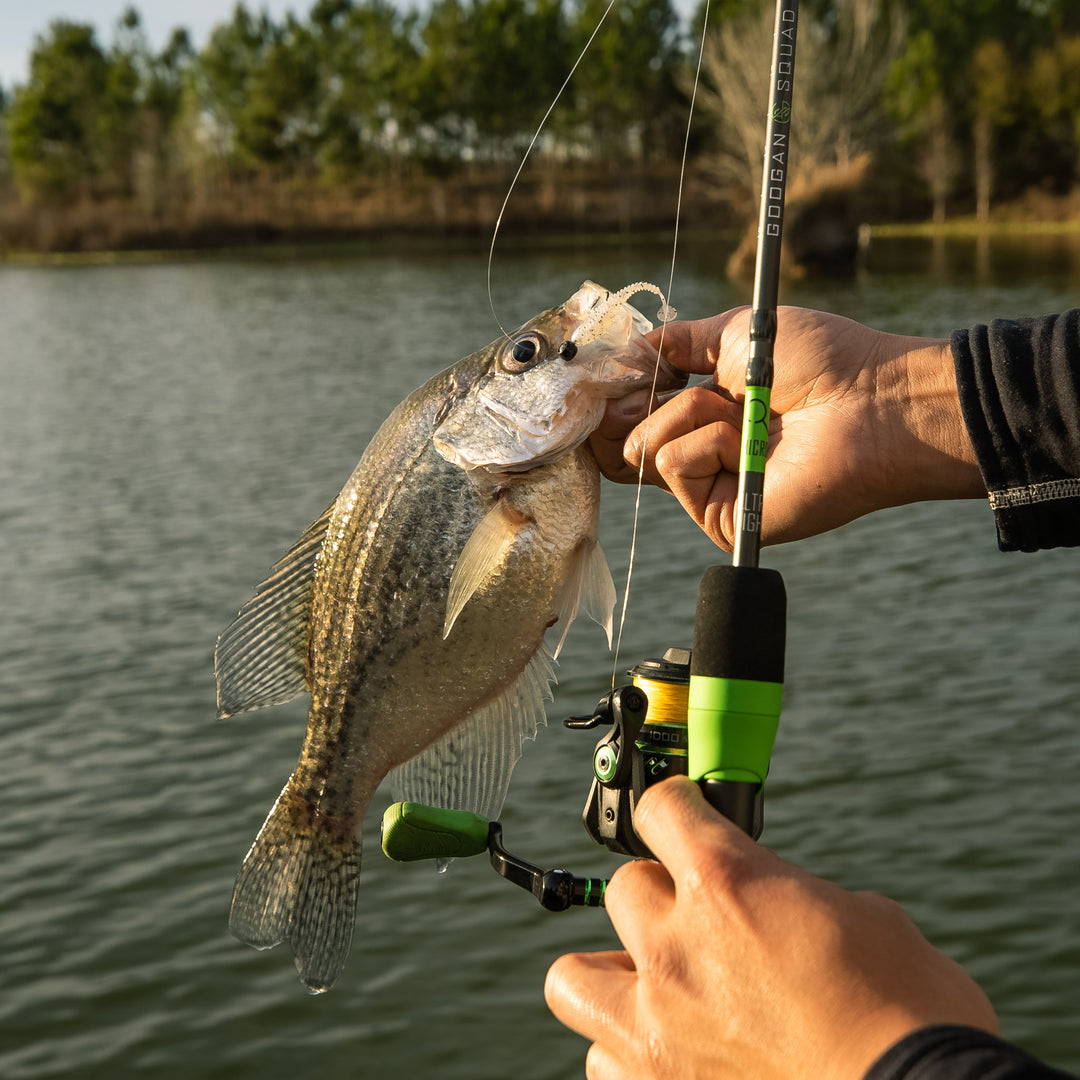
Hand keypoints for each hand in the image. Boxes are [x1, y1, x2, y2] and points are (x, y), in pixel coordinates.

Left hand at [545, 776, 997, 1079]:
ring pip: (575, 979)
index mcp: (727, 885)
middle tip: (696, 923)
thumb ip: (799, 898)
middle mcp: (674, 949)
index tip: (684, 815)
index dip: (676, 806)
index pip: (660, 809)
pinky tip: (670, 1054)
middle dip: (659, 899)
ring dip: (617, 977)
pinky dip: (628, 1052)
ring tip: (659, 992)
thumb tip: (787, 907)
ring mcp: (655, 1029)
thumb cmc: (913, 1019)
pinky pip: (603, 1061)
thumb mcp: (868, 921)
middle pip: (621, 891)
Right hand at [590, 307, 985, 548]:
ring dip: (692, 412)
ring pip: (648, 446)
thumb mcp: (736, 335)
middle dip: (642, 401)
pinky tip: (748, 439)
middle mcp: (705, 455)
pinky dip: (708, 439)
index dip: (616, 396)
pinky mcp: (719, 516)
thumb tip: (627, 350)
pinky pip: (675, 464)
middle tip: (681, 383)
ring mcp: (711, 488)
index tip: (600, 375)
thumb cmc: (820, 362)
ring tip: (745, 411)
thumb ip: (678, 343)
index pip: (637, 417)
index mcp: (708, 414)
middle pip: (627, 438)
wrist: (870, 401)